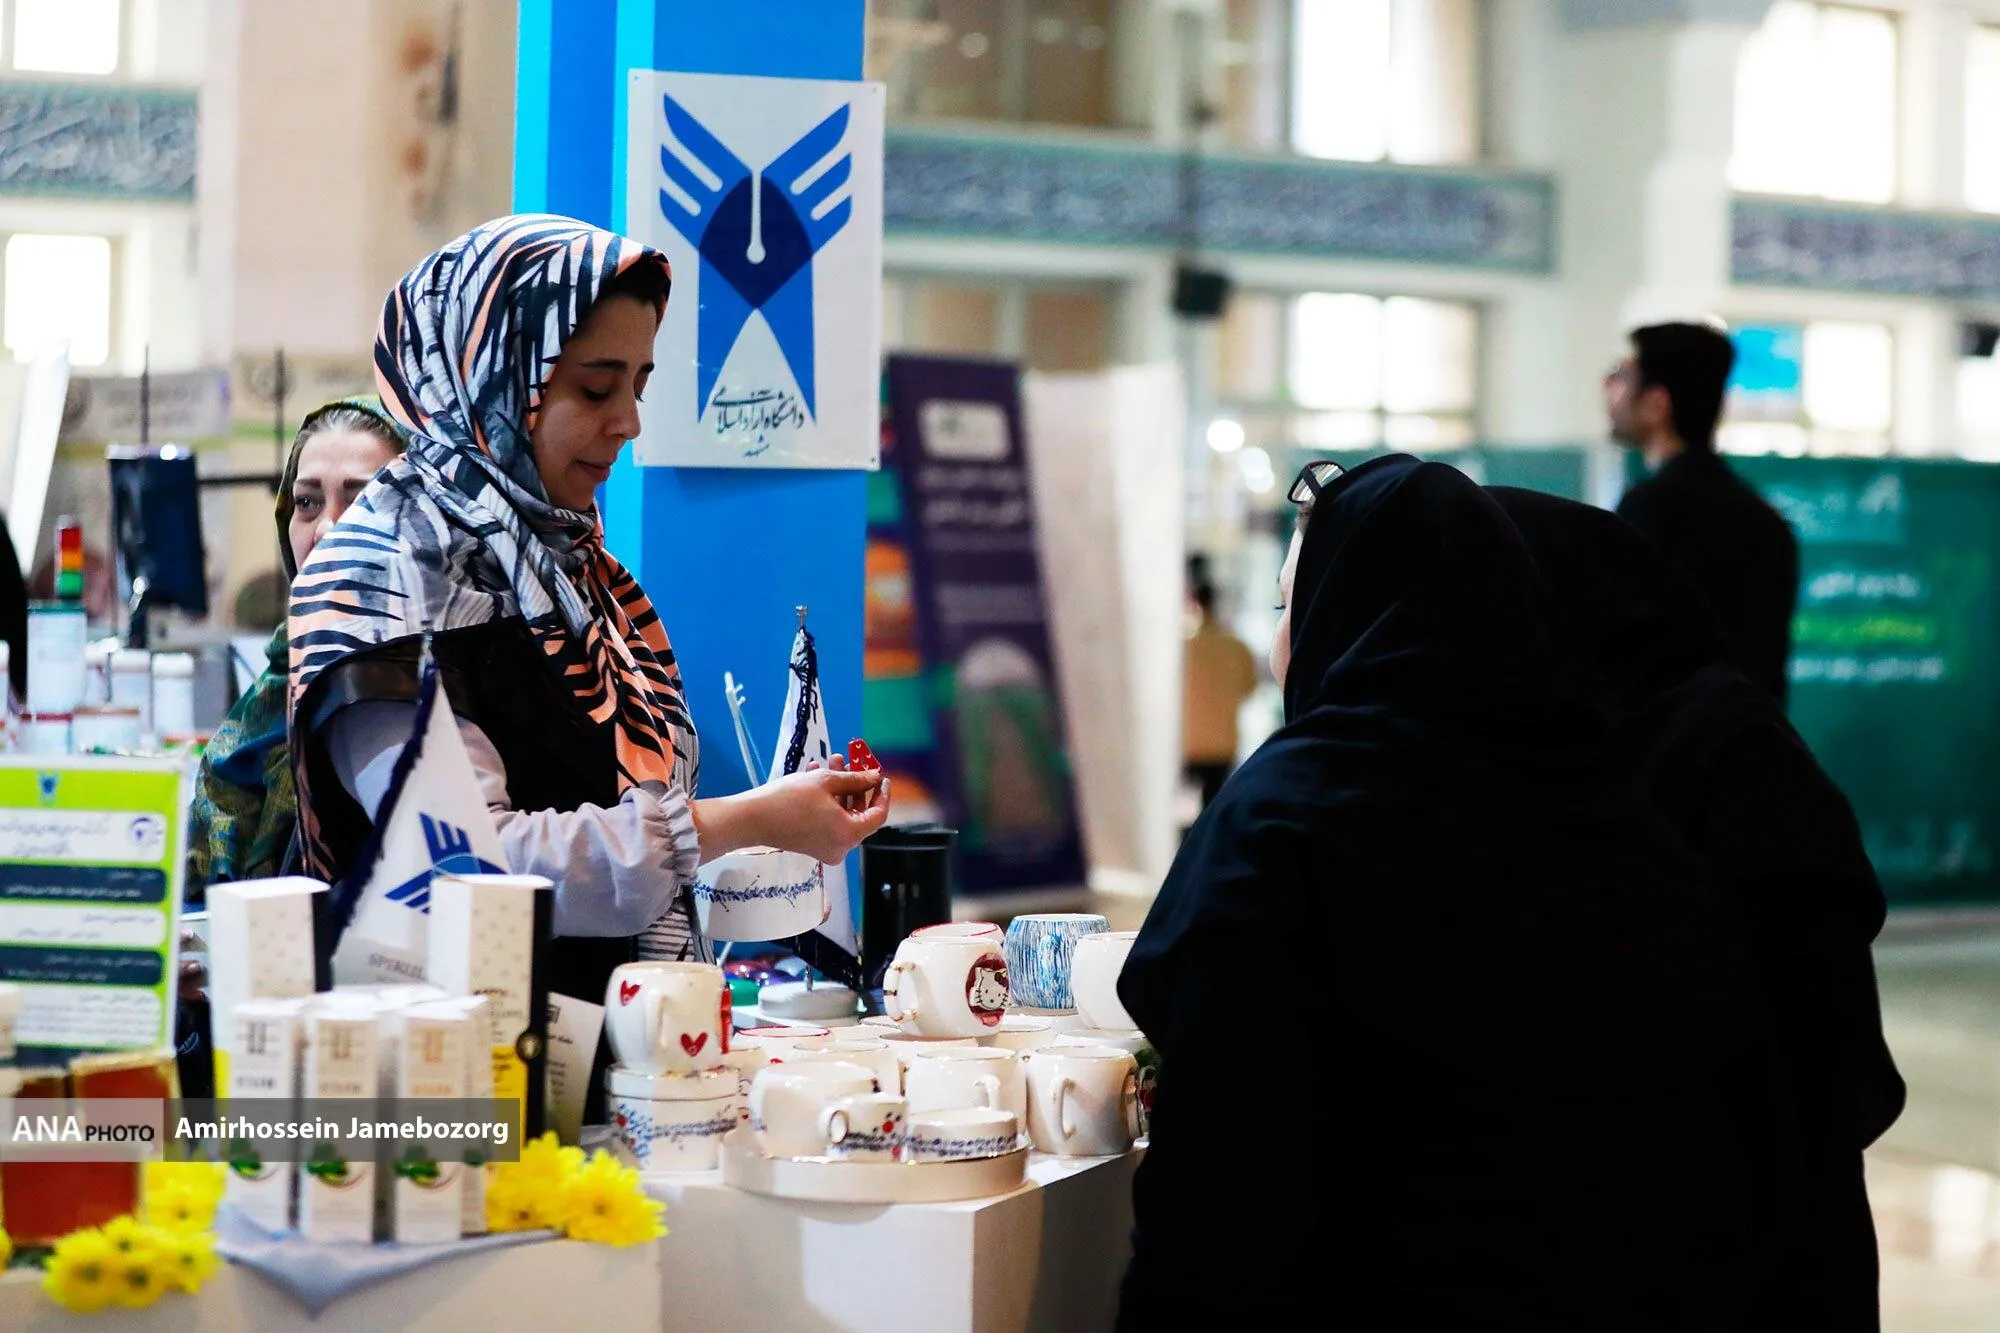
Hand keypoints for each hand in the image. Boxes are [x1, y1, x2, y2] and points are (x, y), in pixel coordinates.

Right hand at [751, 765, 889, 862]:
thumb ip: (856, 779)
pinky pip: (828, 821)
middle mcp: (841, 847)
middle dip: (855, 784)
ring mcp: (826, 848)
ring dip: (839, 788)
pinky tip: (817, 774)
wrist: (752, 818)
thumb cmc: (790, 798)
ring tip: (832, 761)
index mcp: (849, 835)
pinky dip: (827, 801)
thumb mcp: (826, 782)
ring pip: (842, 814)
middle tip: (853, 761)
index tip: (881, 776)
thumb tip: (874, 777)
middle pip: (859, 813)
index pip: (878, 815)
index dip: (881, 793)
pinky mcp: (813, 846)